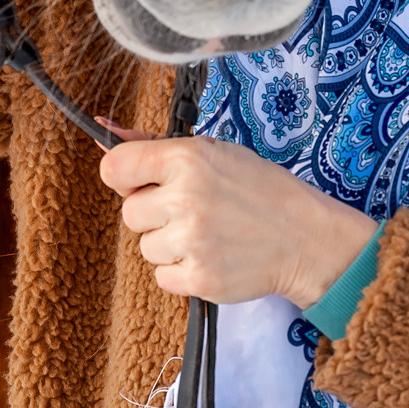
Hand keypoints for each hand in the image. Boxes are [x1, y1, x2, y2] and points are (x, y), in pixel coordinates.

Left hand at [97, 124, 378, 306]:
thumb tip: (104, 129)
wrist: (304, 237)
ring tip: (207, 233)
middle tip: (191, 210)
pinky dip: (182, 271)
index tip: (142, 182)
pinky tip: (211, 255)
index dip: (124, 176)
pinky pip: (162, 277)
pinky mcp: (199, 278)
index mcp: (187, 158)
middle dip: (154, 214)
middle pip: (129, 213)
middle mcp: (185, 198)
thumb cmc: (259, 189)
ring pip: (145, 247)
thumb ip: (155, 144)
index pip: (114, 167)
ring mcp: (191, 241)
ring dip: (169, 244)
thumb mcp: (215, 150)